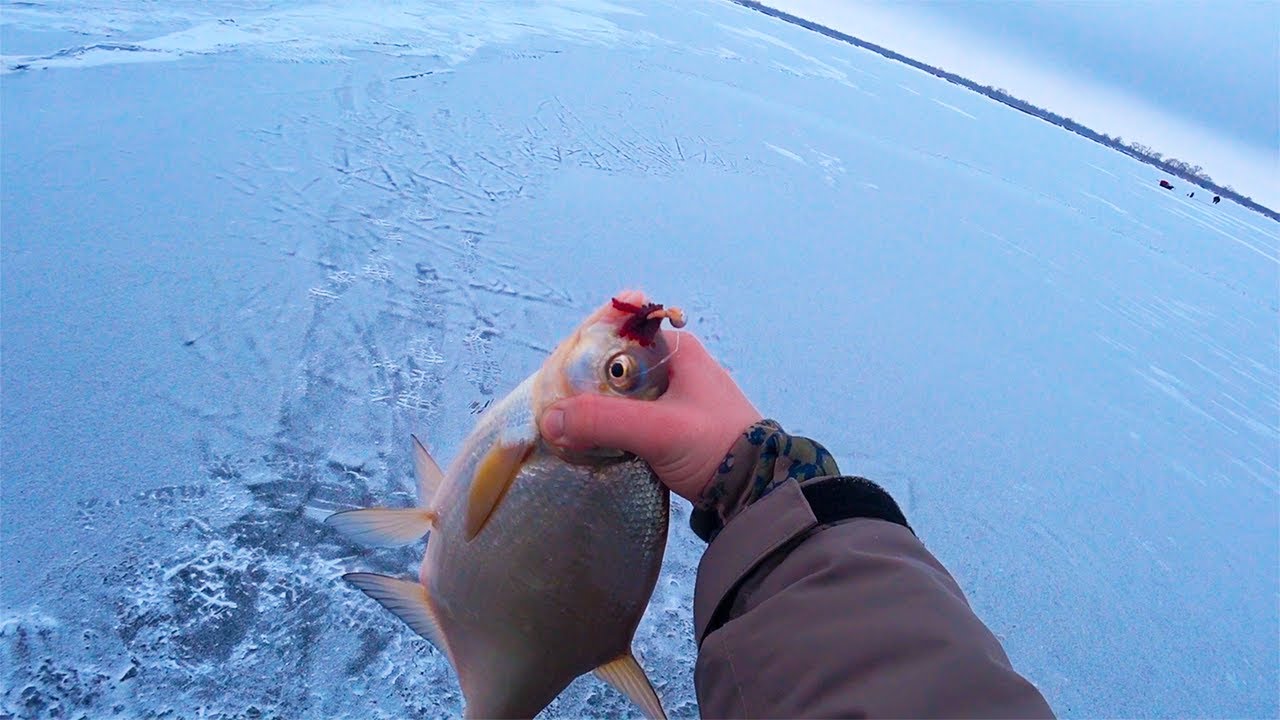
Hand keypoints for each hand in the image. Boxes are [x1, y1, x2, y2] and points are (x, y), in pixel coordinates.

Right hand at [539, 330, 762, 502]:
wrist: (757, 491)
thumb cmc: (715, 445)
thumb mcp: (658, 430)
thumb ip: (603, 421)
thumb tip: (549, 420)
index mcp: (677, 350)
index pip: (621, 329)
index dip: (586, 344)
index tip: (559, 369)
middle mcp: (675, 367)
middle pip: (615, 363)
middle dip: (584, 381)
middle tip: (555, 402)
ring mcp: (675, 398)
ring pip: (621, 393)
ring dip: (596, 407)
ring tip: (566, 424)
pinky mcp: (673, 427)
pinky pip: (631, 417)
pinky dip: (610, 427)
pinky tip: (591, 441)